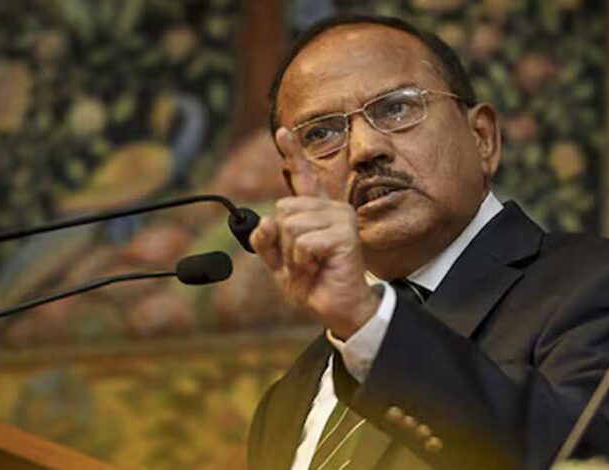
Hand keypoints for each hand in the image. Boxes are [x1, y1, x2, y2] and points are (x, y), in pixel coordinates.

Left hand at [249, 128, 379, 338]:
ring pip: (290, 226)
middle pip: (283, 209)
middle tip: (303, 261)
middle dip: (283, 242)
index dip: (293, 154)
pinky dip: (303, 261)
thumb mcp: (279, 263)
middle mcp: (331, 208)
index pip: (302, 178)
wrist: (337, 308)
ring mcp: (340, 219)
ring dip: (293, 255)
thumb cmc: (313, 283)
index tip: (283, 132)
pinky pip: (303, 242)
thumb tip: (264, 221)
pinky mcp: (345, 234)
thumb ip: (266, 241)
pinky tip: (319, 267)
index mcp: (316, 211)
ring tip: (312, 266)